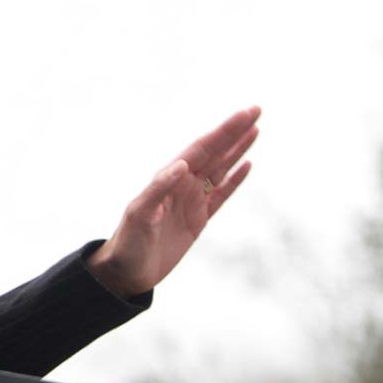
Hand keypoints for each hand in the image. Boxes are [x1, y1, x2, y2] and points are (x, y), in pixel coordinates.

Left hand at [86, 106, 260, 298]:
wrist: (126, 272)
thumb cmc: (128, 243)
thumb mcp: (140, 216)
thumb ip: (158, 189)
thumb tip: (181, 165)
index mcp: (168, 179)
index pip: (201, 149)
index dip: (223, 131)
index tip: (245, 114)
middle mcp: (181, 185)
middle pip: (214, 152)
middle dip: (234, 132)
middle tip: (256, 110)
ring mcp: (191, 201)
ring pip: (220, 169)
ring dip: (237, 150)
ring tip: (255, 130)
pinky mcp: (198, 220)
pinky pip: (221, 195)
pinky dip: (234, 180)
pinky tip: (247, 165)